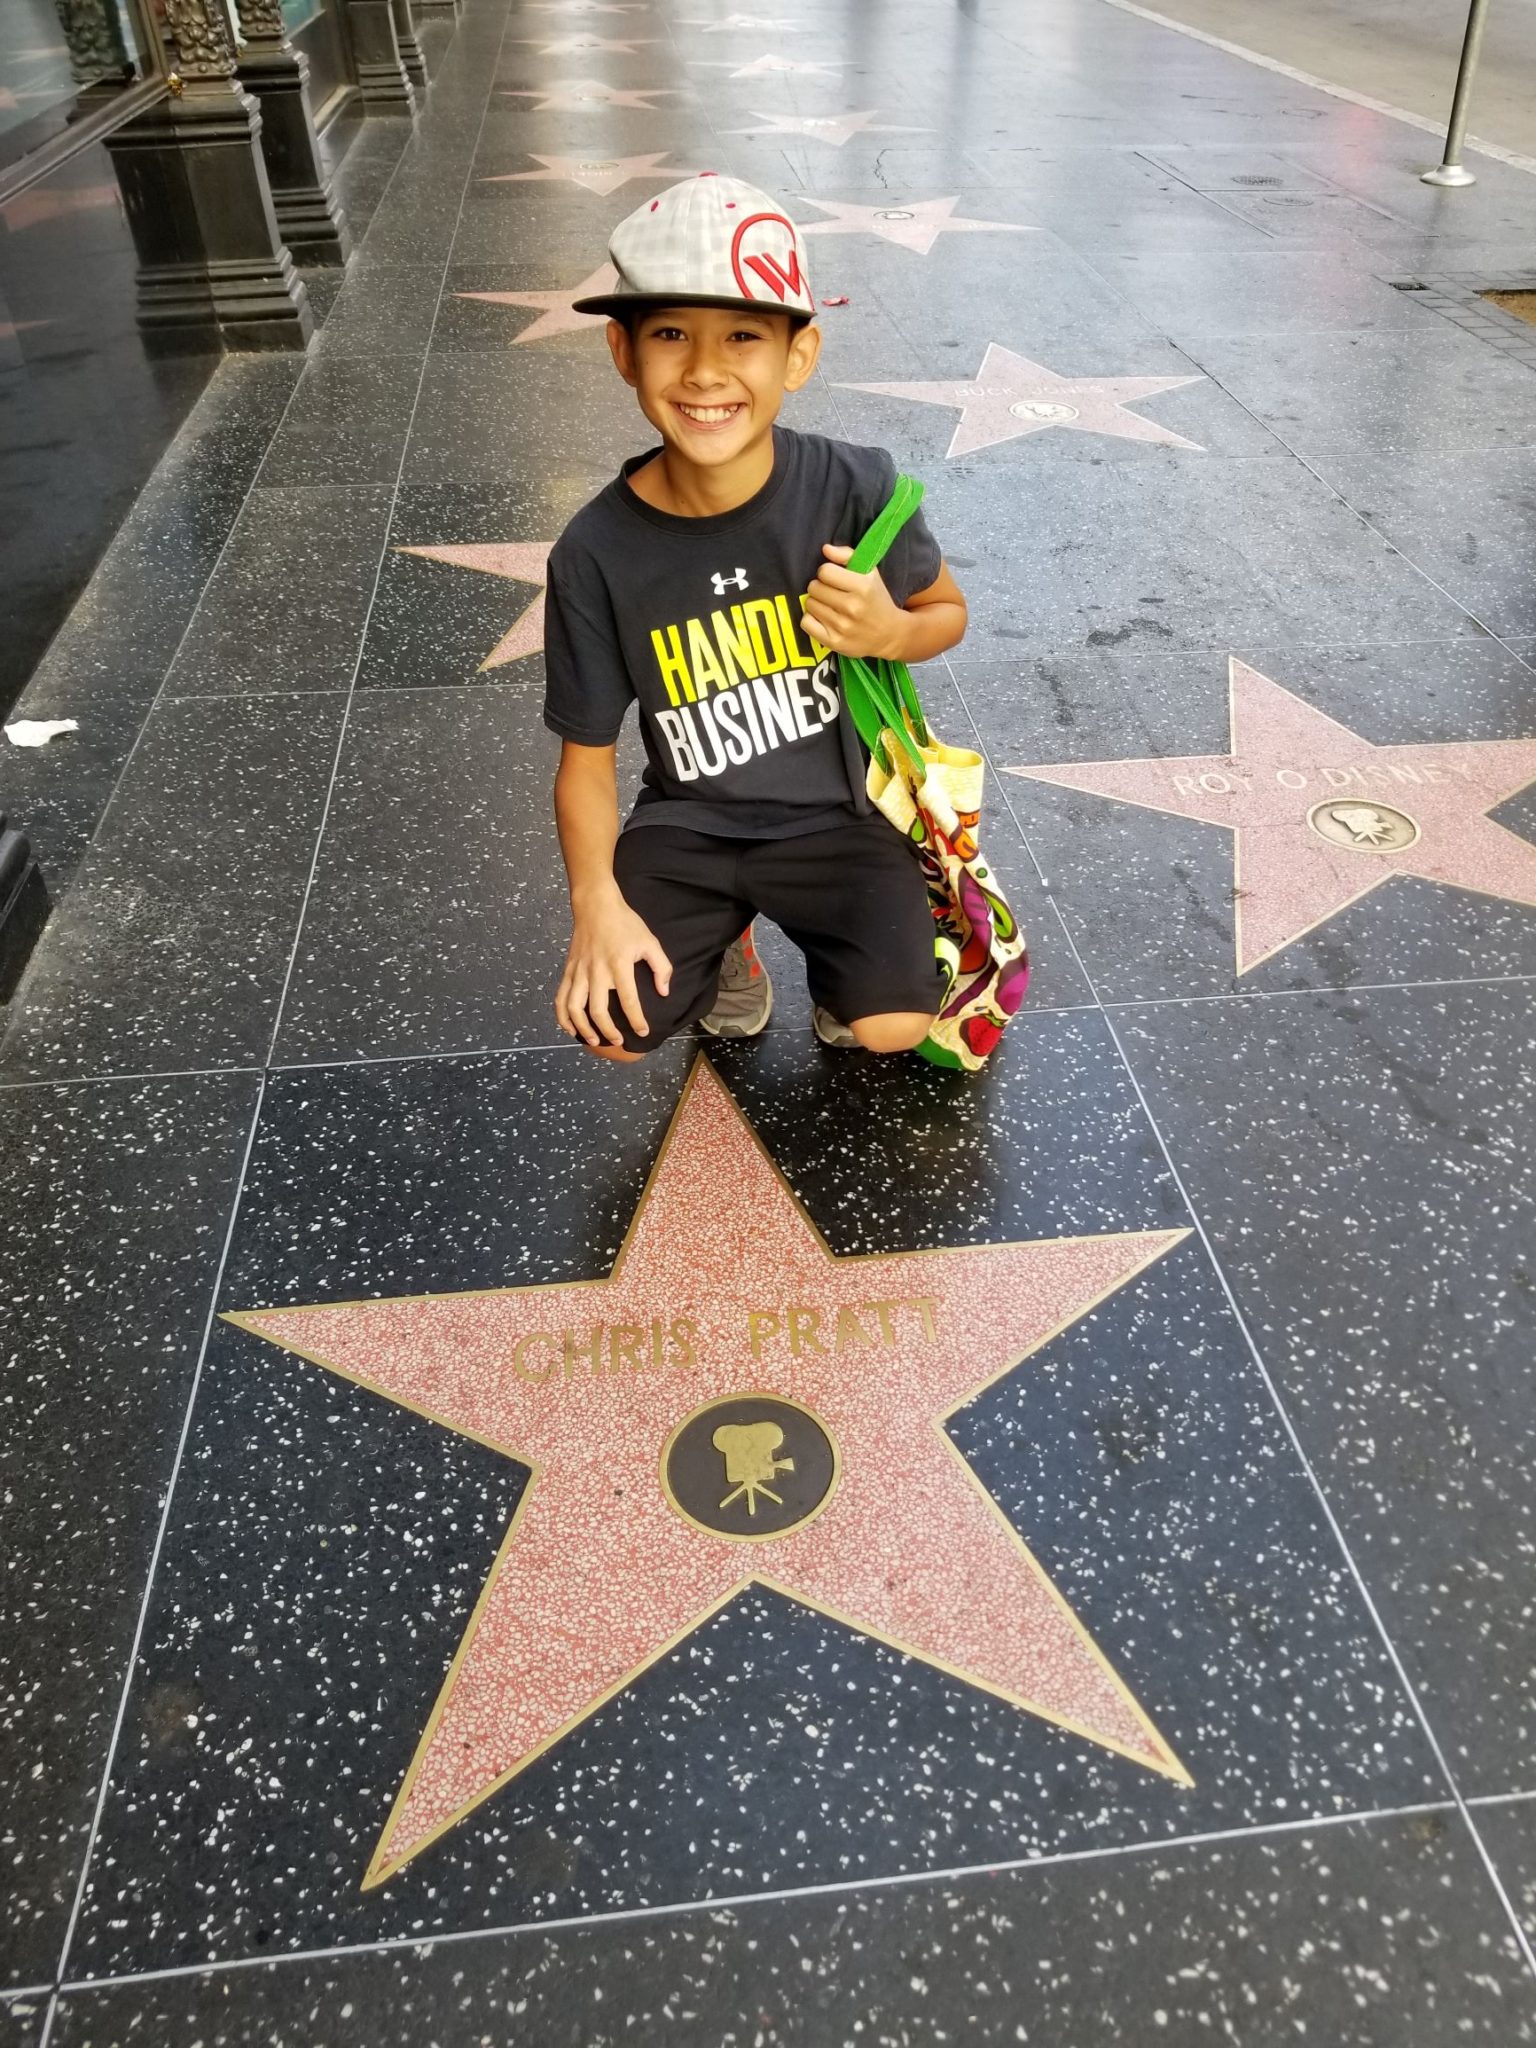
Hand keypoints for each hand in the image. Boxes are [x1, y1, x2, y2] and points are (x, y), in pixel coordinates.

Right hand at [556, 893, 672, 1048]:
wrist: (595, 905)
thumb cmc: (625, 924)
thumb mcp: (650, 942)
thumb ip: (661, 967)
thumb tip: (663, 992)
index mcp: (619, 964)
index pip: (628, 1000)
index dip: (636, 1019)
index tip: (643, 1032)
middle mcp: (596, 971)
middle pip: (598, 1010)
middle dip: (608, 1030)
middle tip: (618, 1040)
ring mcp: (579, 972)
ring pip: (574, 1007)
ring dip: (582, 1028)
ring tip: (593, 1040)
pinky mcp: (568, 970)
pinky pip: (560, 998)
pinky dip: (562, 1016)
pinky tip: (570, 1028)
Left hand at [803, 544, 907, 660]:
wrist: (889, 634)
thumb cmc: (876, 599)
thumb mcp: (870, 573)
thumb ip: (847, 555)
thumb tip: (825, 549)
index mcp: (863, 587)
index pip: (825, 571)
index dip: (827, 572)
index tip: (835, 578)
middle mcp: (852, 607)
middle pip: (814, 587)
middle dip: (821, 587)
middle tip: (832, 593)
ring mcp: (842, 626)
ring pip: (809, 604)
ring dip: (817, 603)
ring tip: (831, 606)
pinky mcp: (833, 642)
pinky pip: (806, 622)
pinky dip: (811, 619)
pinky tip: (824, 619)